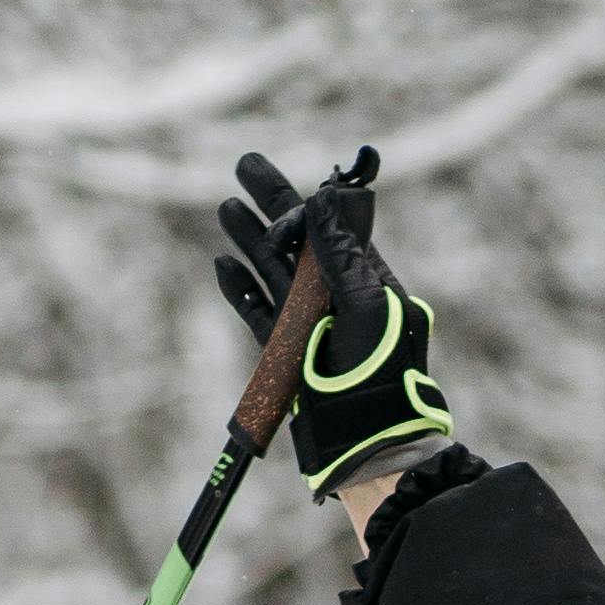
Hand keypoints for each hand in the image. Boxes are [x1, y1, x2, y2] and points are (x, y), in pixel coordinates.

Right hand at [213, 143, 457, 495]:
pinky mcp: (286, 354)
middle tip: (244, 165)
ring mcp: (309, 325)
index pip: (329, 229)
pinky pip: (259, 313)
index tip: (280, 186)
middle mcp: (336, 299)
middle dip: (270, 204)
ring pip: (273, 272)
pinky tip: (224, 263)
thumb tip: (324, 198)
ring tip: (227, 206)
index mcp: (364, 282)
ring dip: (249, 239)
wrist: (367, 439)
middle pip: (296, 242)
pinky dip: (241, 288)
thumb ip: (342, 254)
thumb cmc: (380, 373)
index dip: (303, 203)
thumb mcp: (368, 305)